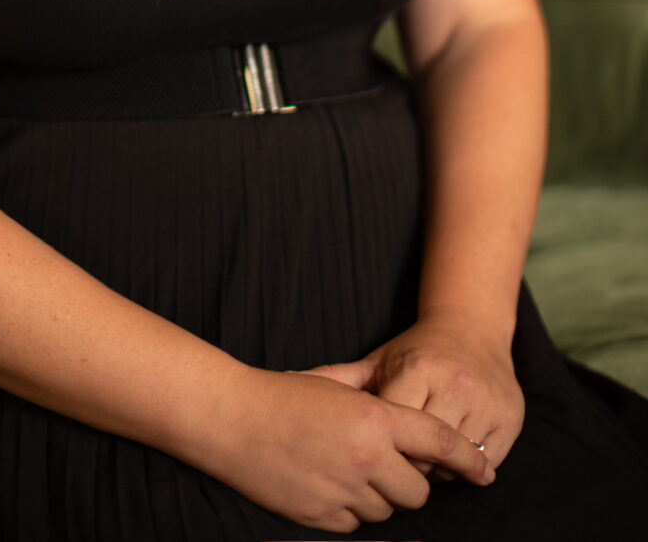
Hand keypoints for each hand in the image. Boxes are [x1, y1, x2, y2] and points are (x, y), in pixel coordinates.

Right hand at [205, 364, 494, 533]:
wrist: (232, 419)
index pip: (438, 443)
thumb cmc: (286, 396)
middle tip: (388, 464)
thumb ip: (381, 412)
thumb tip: (416, 438)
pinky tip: (328, 483)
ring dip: (378, 495)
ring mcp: (344, 491)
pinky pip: (356, 523)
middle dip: (409, 482)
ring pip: (387, 509)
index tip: (485, 471)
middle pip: (418, 491)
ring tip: (347, 468)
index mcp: (374, 418)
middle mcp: (366, 458)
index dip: (467, 459)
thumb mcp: (339, 388)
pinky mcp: (323, 517)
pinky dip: (350, 508)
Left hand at [305, 308, 524, 473]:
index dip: (378, 445)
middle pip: (423, 454)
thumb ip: (339, 377)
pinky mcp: (510, 419)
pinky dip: (467, 469)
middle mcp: (455, 385)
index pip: (393, 429)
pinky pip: (486, 463)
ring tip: (422, 457)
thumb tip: (288, 384)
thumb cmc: (416, 351)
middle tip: (395, 459)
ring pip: (454, 464)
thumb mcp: (379, 360)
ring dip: (436, 469)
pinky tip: (452, 457)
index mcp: (418, 369)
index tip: (371, 445)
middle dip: (406, 463)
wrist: (473, 329)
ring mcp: (487, 403)